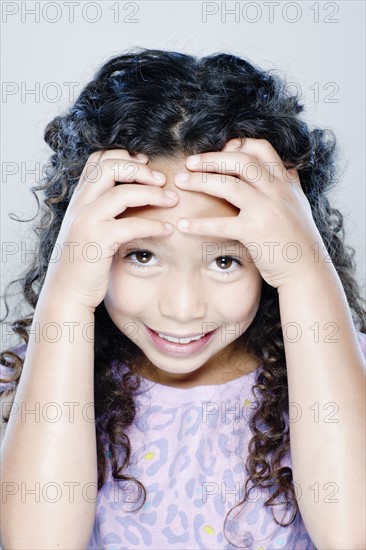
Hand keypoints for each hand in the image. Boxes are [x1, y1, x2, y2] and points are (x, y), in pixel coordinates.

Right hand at [41, 149, 177, 310]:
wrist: (66, 295)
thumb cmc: (83, 266)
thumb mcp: (88, 231)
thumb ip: (102, 213)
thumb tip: (130, 199)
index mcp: (78, 199)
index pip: (98, 160)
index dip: (125, 157)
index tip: (147, 167)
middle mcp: (79, 205)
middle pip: (109, 165)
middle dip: (140, 169)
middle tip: (162, 180)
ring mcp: (86, 222)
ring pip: (122, 192)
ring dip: (153, 193)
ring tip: (172, 200)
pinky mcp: (97, 241)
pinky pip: (131, 225)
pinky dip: (153, 224)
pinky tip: (167, 230)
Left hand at [174, 138, 327, 288]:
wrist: (308, 271)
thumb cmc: (300, 241)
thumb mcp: (299, 205)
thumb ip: (290, 186)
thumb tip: (289, 169)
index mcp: (285, 182)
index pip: (261, 149)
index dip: (237, 145)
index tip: (219, 151)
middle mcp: (277, 191)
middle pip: (240, 161)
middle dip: (211, 158)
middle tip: (189, 162)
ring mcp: (267, 210)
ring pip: (228, 185)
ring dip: (200, 181)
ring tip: (180, 181)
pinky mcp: (255, 232)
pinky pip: (221, 224)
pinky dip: (199, 224)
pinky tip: (182, 226)